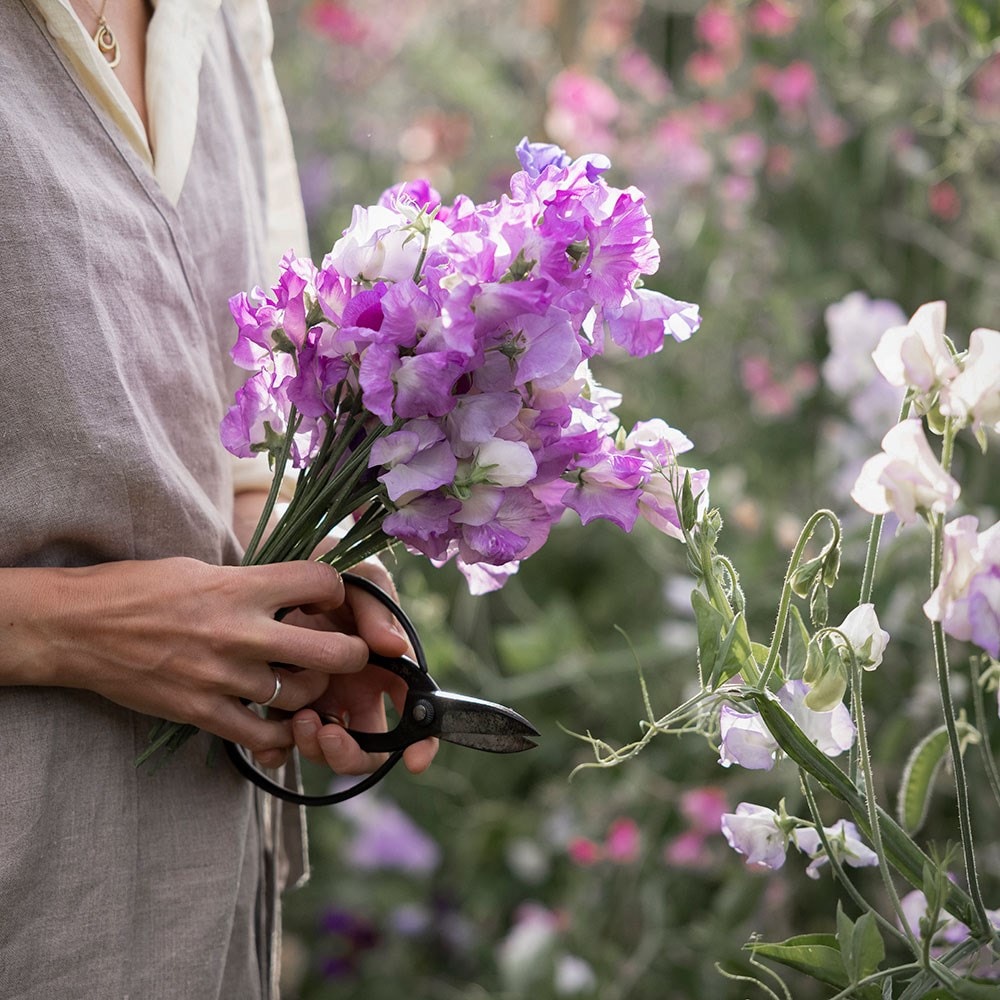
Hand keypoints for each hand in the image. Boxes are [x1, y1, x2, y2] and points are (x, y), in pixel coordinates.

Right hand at [1, 558, 370, 762]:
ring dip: (312, 692)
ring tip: (302, 682)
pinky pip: (261, 736)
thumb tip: (292, 591)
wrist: (78, 627)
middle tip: (348, 653)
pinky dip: (278, 735)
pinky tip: (277, 723)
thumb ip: (252, 582)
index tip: (329, 599)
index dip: (337, 591)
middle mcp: (242, 632)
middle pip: (335, 653)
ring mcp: (224, 676)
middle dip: (353, 654)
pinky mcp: (203, 712)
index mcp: (242, 586)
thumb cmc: (139, 589)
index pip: (324, 582)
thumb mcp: (203, 569)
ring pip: (302, 696)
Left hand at [287, 560, 438, 777]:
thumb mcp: (357, 576)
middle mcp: (352, 689)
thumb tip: (395, 648)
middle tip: (327, 733)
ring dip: (314, 747)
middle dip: (349, 754)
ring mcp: (315, 698)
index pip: (415, 712)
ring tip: (297, 717)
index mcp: (383, 665)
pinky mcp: (276, 701)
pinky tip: (268, 738)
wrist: (264, 556)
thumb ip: (377, 609)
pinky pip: (279, 744)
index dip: (422, 742)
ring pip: (324, 748)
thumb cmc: (322, 565)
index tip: (414, 760)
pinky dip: (277, 751)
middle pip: (366, 747)